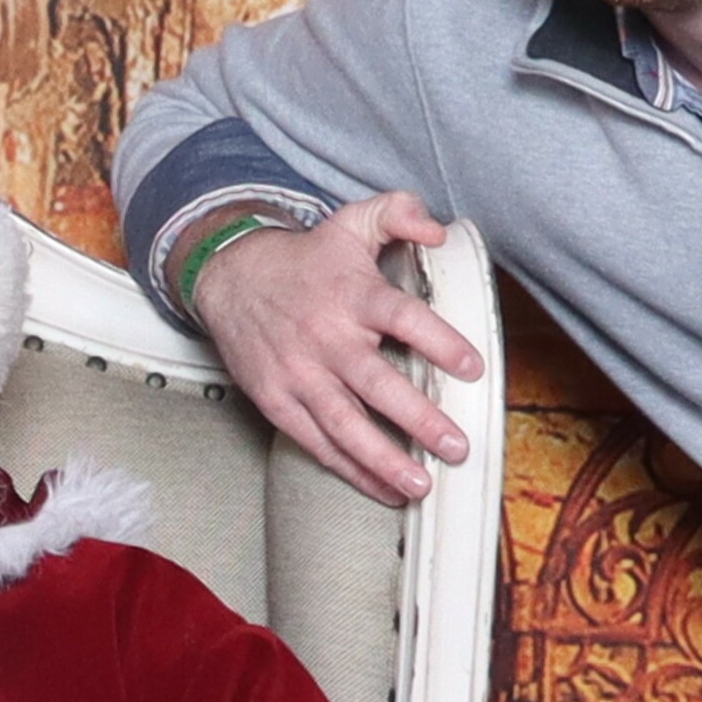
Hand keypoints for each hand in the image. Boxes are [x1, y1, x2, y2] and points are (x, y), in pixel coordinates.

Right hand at [183, 194, 481, 505]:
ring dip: (385, 459)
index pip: (402, 319)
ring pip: (345, 426)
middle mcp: (326, 339)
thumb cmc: (302, 261)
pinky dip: (351, 470)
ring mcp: (299, 375)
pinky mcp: (278, 401)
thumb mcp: (350, 223)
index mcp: (352, 296)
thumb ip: (398, 213)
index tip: (472, 367)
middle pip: (377, 385)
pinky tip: (383, 489)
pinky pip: (317, 443)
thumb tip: (438, 230)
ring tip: (421, 484)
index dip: (440, 342)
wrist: (228, 278)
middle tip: (455, 446)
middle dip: (419, 420)